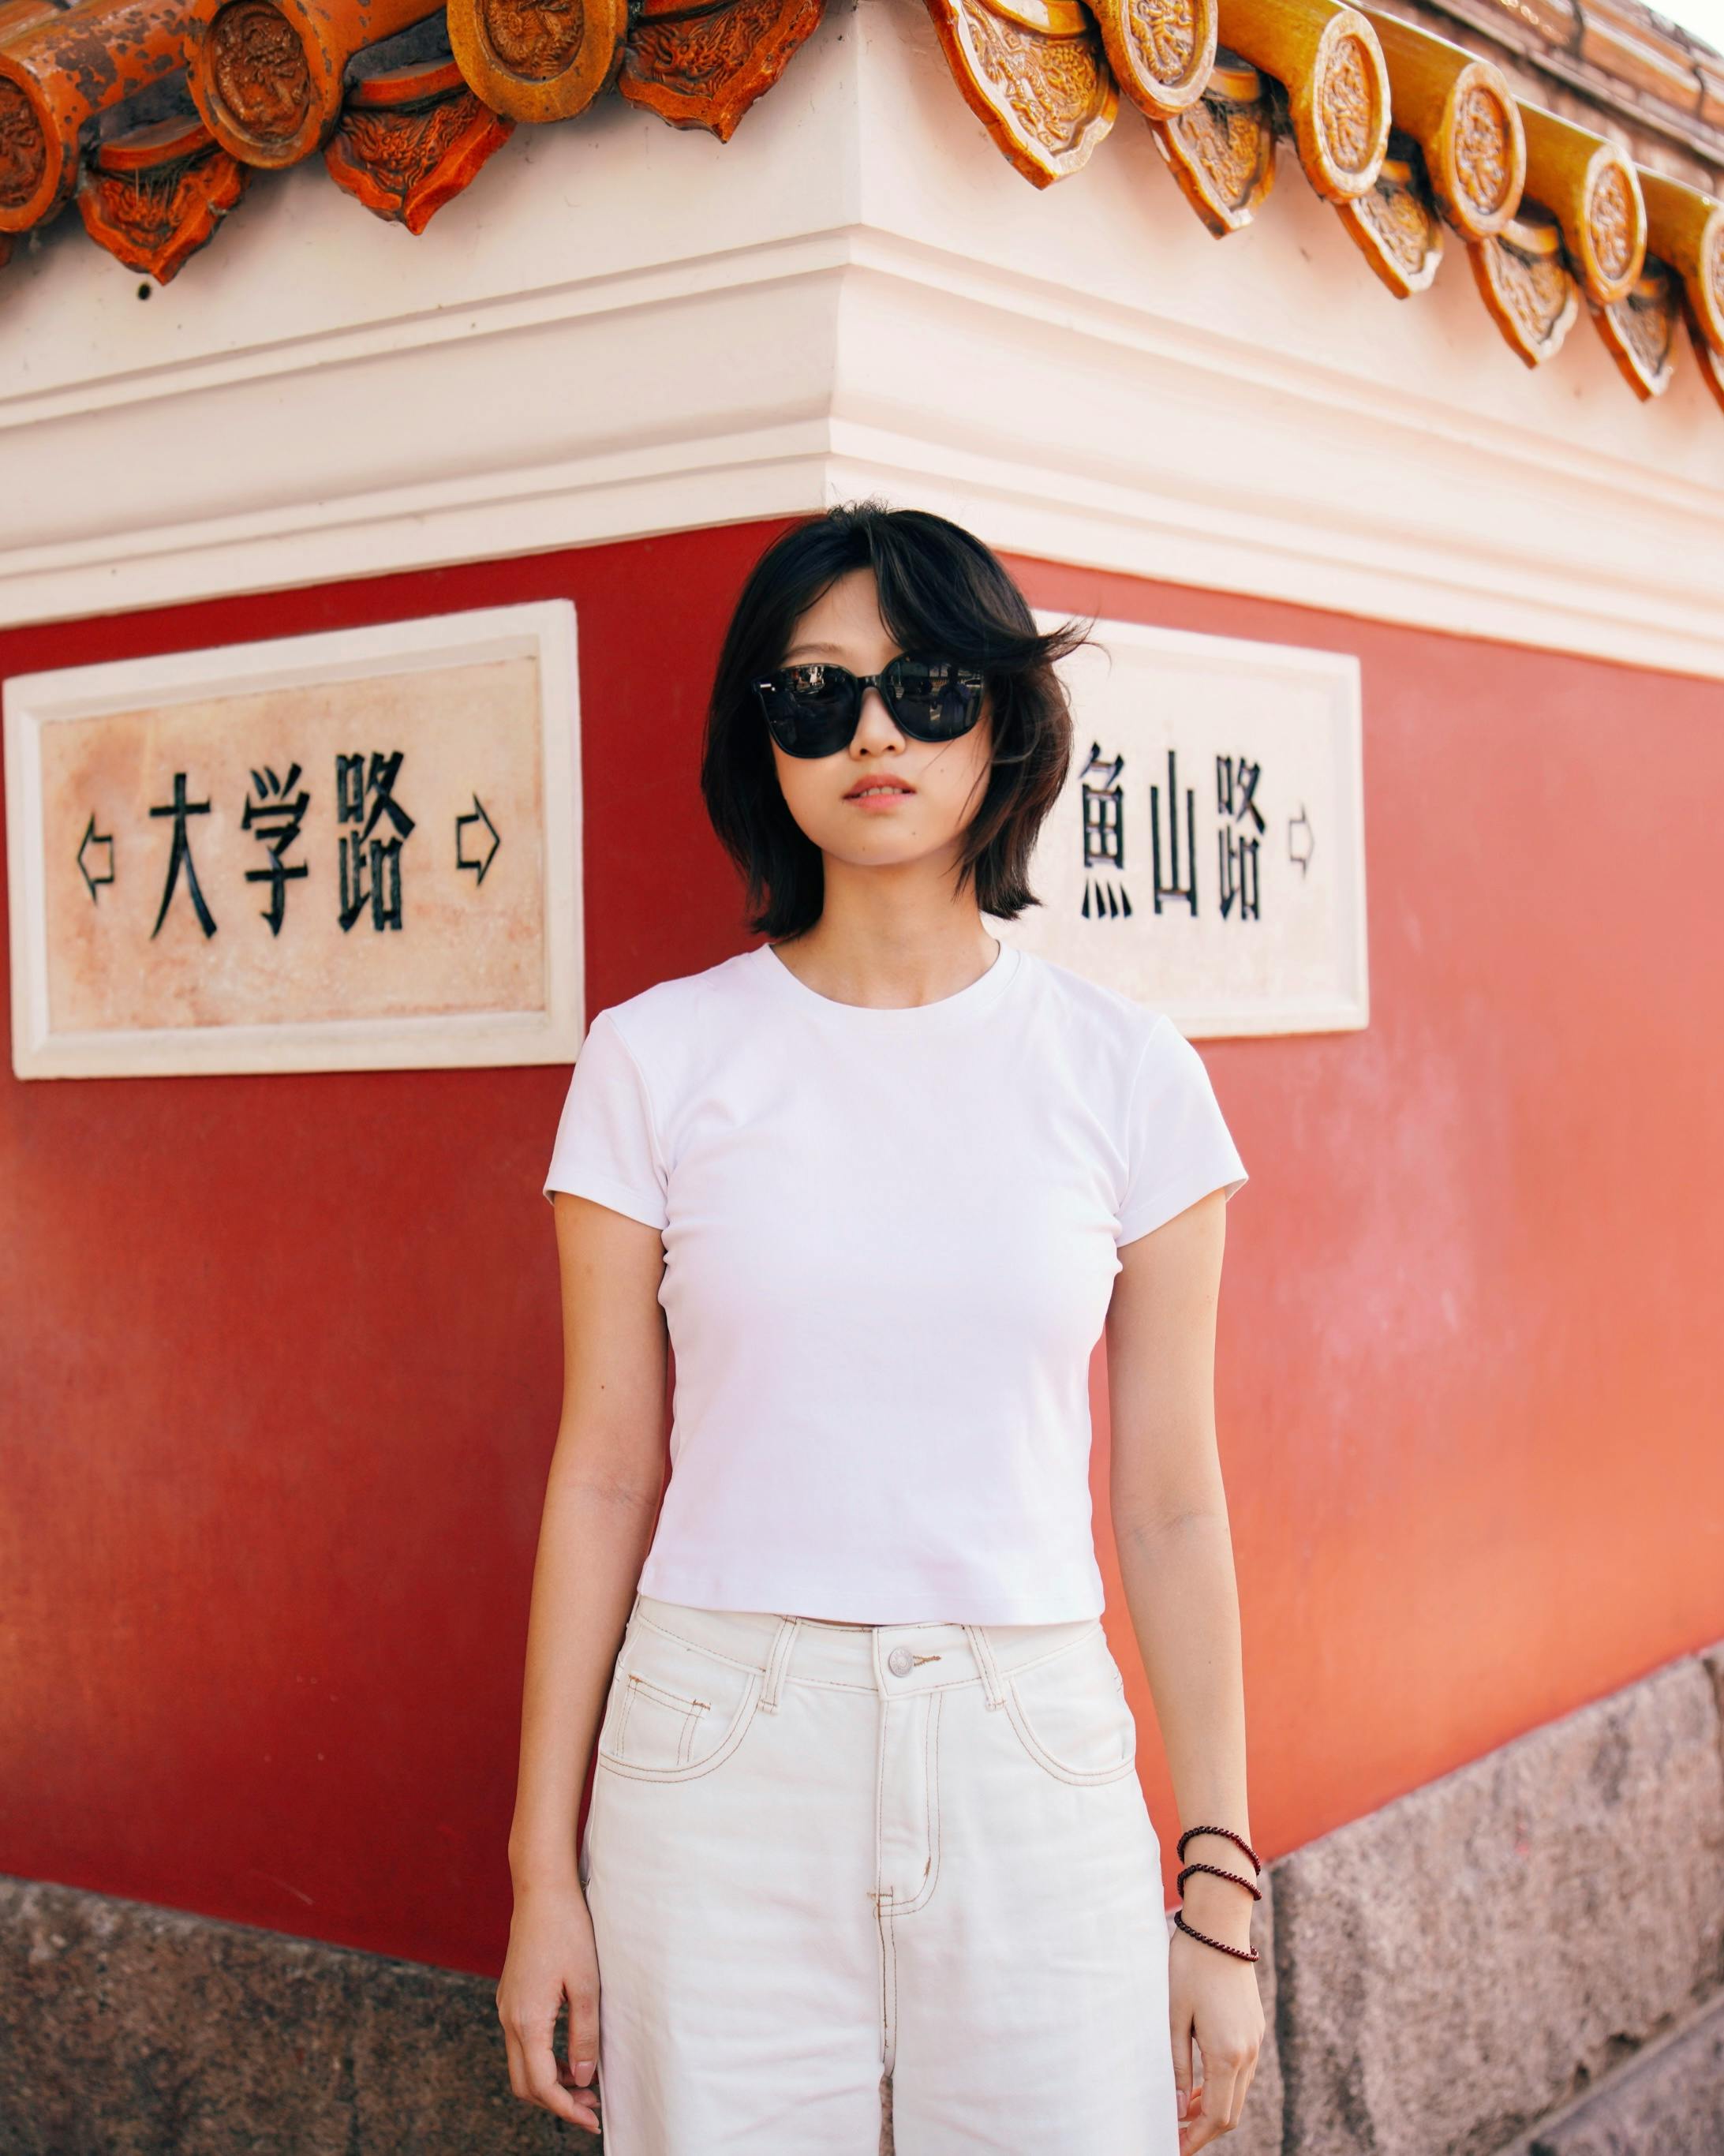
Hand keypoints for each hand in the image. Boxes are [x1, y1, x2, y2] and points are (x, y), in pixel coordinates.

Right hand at [496, 1877, 602, 2135]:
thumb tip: (584, 2077)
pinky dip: (543, 2059)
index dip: (567, 2109)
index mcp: (526, 2020)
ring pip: (521, 2064)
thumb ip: (584, 2033)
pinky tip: (569, 2053)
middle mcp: (509, 2018)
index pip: (542, 2085)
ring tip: (585, 2084)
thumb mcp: (585, 1983)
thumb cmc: (568, 1930)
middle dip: (556, 2102)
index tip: (593, 2119)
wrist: (541, 1890)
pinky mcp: (511, 1996)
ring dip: (550, 2081)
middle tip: (591, 2106)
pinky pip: (522, 2042)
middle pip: (524, 2084)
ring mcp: (506, 2007)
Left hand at [1169, 1914, 1264, 2147]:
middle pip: (1231, 2112)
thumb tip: (1178, 2110)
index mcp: (1227, 2053)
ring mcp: (1256, 2040)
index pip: (1216, 2117)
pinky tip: (1200, 2080)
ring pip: (1238, 2093)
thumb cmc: (1189, 1967)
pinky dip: (1223, 2085)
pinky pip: (1242, 2071)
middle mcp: (1248, 2052)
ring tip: (1182, 2110)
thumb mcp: (1174, 2018)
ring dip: (1213, 2107)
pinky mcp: (1255, 2027)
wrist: (1219, 1927)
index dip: (1196, 2138)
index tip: (1175, 2146)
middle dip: (1204, 2128)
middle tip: (1176, 2132)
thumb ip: (1178, 2067)